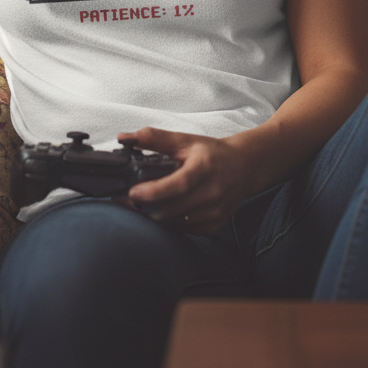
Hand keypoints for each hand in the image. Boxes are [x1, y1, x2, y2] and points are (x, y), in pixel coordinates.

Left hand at [118, 127, 252, 234]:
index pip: (179, 184)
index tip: (133, 192)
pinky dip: (169, 222)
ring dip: (154, 216)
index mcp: (205, 168)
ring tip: (140, 205)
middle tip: (125, 199)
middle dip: (144, 207)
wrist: (243, 167)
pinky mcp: (214, 226)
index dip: (154, 191)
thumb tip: (124, 138)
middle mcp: (213, 192)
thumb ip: (154, 138)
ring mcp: (215, 212)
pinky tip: (162, 211)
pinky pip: (183, 230)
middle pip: (172, 208)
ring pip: (174, 222)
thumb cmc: (212, 153)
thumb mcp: (185, 140)